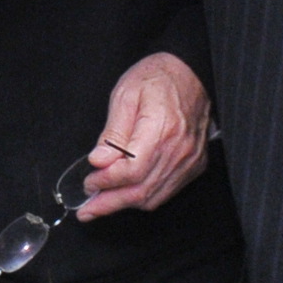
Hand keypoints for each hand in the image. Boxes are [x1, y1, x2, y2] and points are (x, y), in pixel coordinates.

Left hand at [73, 52, 211, 218]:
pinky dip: (144, 196)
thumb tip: (99, 161)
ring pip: (154, 196)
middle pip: (142, 190)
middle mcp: (179, 150)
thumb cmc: (157, 78)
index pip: (131, 171)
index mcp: (161, 129)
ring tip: (102, 204)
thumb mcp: (125, 95)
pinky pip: (167, 191)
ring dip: (125, 204)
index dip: (107, 181)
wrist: (191, 72)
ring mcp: (190, 160)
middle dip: (110, 203)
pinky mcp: (194, 164)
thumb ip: (112, 132)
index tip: (89, 182)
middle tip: (87, 210)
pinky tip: (126, 194)